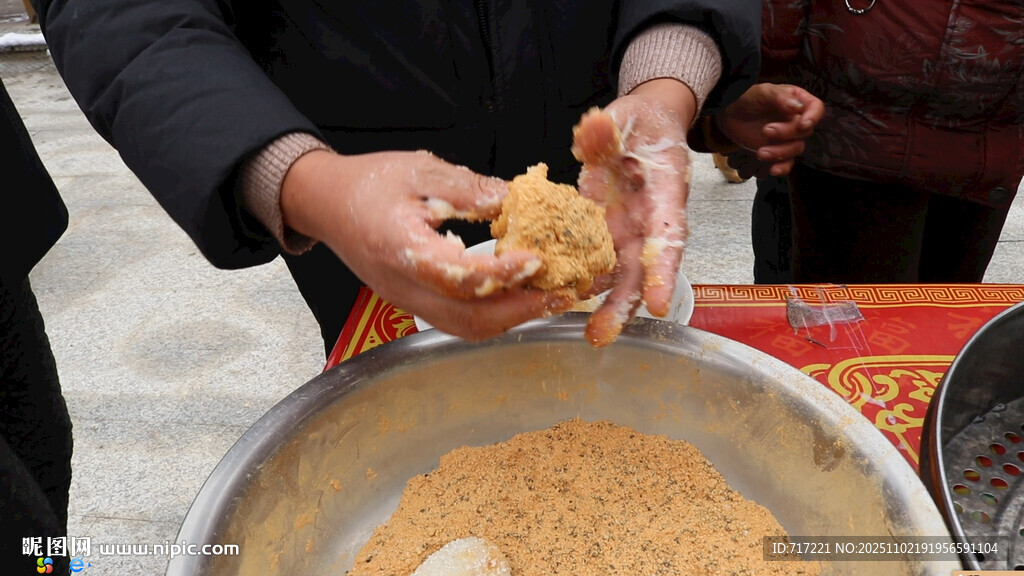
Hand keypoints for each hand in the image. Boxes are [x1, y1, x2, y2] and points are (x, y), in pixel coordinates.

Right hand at [280, 150, 574, 339]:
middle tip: (563, 293)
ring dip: (513, 317)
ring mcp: (408, 301)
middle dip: (521, 310)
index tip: (536, 259)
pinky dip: (496, 314)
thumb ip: (468, 188)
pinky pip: (459, 321)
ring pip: (466, 328)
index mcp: (400, 249)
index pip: (456, 276)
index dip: (500, 273)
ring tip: (552, 298)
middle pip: (467, 319)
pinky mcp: (415, 304)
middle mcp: (403, 287)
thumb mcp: (419, 170)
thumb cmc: (368, 182)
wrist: (326, 203)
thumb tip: (516, 199)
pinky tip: (523, 296)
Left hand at [572, 78, 694, 346]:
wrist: (640, 128)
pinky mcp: (601, 232)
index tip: (657, 305)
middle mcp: (646, 223)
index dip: (662, 272)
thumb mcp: (626, 116)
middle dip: (623, 306)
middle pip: (640, 272)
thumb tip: (593, 128)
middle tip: (601, 335)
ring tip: (587, 334)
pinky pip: (591, 261)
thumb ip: (608, 127)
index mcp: (663, 196)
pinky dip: (576, 279)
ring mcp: (624, 231)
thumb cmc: (641, 123)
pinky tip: (554, 298)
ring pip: (616, 276)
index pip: (667, 237)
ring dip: (601, 304)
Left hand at [715, 83, 823, 177]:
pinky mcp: (777, 151)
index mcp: (797, 101)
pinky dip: (781, 168)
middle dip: (786, 134)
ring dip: (780, 153)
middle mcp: (796, 120)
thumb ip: (779, 98)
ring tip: (760, 152)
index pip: (816, 108)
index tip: (802, 125)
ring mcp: (787, 137)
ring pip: (795, 149)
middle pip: (804, 132)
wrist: (728, 113)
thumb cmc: (747, 98)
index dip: (812, 118)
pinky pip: (786, 163)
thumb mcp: (762, 92)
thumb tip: (797, 107)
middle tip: (765, 130)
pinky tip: (772, 170)